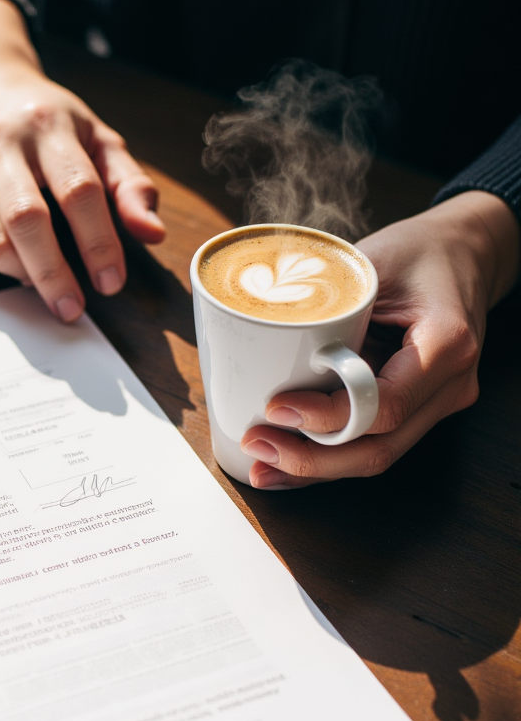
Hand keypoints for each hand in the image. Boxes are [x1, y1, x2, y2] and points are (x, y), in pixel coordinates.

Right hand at [0, 0, 165, 321]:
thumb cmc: (45, 122)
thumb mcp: (96, 138)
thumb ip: (129, 185)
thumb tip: (153, 234)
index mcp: (50, 127)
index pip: (79, 191)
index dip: (98, 242)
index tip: (111, 282)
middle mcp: (1, 145)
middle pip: (28, 221)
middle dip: (54, 274)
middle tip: (72, 309)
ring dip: (22, 275)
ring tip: (44, 283)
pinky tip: (9, 263)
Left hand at [240, 191, 520, 486]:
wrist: (463, 253)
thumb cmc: (418, 251)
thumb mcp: (371, 263)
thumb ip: (327, 306)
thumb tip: (258, 337)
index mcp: (445, 344)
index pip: (382, 405)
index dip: (325, 417)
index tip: (276, 408)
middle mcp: (448, 385)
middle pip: (378, 448)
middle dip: (311, 460)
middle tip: (257, 446)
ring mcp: (436, 403)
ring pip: (375, 456)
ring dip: (314, 469)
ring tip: (261, 467)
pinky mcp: (417, 410)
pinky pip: (372, 443)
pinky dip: (327, 458)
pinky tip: (285, 467)